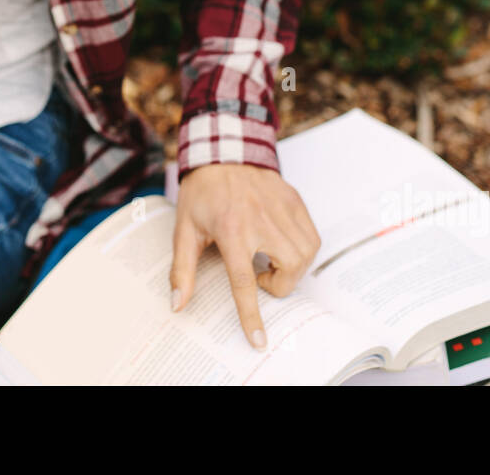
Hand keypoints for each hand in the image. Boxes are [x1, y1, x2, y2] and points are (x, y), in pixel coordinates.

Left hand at [169, 162, 320, 350]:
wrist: (224, 150)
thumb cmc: (202, 192)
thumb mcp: (184, 229)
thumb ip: (182, 269)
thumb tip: (178, 304)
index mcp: (231, 229)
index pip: (244, 281)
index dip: (251, 314)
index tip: (259, 339)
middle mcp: (261, 219)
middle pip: (288, 268)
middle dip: (279, 285)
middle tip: (260, 277)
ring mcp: (282, 208)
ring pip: (306, 254)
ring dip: (293, 269)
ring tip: (272, 261)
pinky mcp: (295, 201)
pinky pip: (312, 236)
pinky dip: (303, 250)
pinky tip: (283, 246)